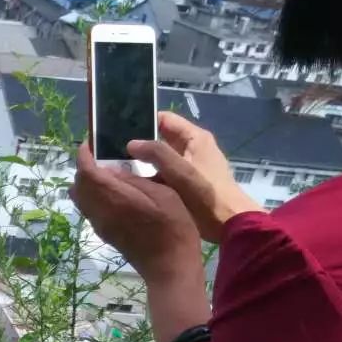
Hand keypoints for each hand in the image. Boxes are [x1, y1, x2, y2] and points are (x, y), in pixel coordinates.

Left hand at [71, 141, 203, 286]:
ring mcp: (99, 224)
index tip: (91, 142)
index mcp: (114, 198)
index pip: (86, 171)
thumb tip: (111, 169)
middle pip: (78, 184)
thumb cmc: (174, 228)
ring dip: (86, 181)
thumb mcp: (163, 194)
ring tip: (107, 171)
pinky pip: (88, 208)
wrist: (169, 266)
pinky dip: (92, 194)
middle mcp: (99, 211)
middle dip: (85, 166)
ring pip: (79, 197)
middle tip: (102, 154)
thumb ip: (133, 180)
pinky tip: (112, 190)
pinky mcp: (103, 232)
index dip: (84, 154)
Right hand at [126, 111, 261, 242]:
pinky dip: (148, 178)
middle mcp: (191, 148)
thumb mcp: (180, 170)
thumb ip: (156, 153)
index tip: (120, 130)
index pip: (165, 119)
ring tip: (115, 166)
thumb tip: (131, 143)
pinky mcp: (185, 184)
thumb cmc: (206, 194)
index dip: (143, 121)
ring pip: (160, 159)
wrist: (228, 223)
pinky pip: (162, 175)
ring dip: (141, 163)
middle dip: (139, 143)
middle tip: (112, 150)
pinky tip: (129, 184)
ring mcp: (188, 167)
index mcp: (195, 138)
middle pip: (161, 138)